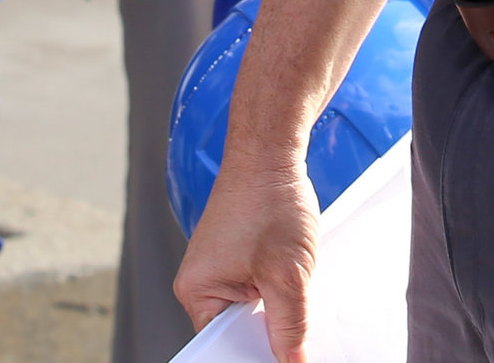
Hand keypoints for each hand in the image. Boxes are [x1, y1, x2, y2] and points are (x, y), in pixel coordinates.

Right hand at [174, 152, 319, 361]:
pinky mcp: (235, 256)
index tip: (281, 357)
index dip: (254, 357)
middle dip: (269, 331)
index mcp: (198, 291)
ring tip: (292, 283)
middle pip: (238, 332)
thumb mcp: (287, 274)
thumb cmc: (269, 200)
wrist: (270, 151)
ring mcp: (218, 268)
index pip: (222, 348)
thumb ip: (289, 326)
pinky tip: (292, 272)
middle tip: (295, 320)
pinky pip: (257, 289)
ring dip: (277, 307)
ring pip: (252, 310)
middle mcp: (201, 282)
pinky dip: (278, 287)